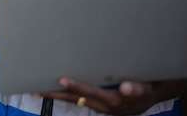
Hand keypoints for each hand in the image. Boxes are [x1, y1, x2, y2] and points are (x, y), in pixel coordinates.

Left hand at [37, 77, 156, 115]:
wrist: (149, 99)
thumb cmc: (146, 89)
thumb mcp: (146, 88)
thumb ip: (137, 89)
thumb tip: (126, 88)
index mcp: (113, 100)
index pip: (91, 92)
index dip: (77, 87)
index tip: (61, 80)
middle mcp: (103, 105)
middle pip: (75, 99)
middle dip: (56, 94)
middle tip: (37, 88)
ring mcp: (98, 106)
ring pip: (73, 100)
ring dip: (56, 95)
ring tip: (37, 89)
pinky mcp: (96, 104)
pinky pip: (77, 99)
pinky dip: (64, 95)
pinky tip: (52, 89)